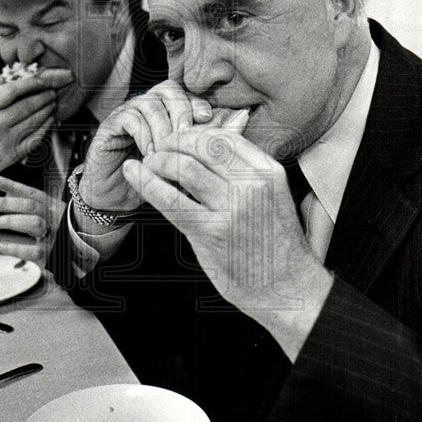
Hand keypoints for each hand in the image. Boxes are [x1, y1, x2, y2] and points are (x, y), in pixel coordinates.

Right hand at [0, 68, 72, 185]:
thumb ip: (0, 98)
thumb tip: (28, 84)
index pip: (13, 91)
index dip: (31, 84)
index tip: (42, 81)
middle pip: (27, 106)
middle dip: (44, 97)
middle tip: (53, 91)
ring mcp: (5, 141)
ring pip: (34, 122)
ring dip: (47, 110)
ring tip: (53, 103)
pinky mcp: (13, 154)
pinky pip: (35, 139)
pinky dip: (45, 128)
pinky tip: (49, 120)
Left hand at [0, 175, 64, 263]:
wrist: (84, 258)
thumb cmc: (63, 235)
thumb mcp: (50, 217)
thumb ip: (30, 207)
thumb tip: (6, 194)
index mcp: (55, 208)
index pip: (32, 194)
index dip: (13, 186)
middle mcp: (56, 218)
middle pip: (29, 206)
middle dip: (4, 203)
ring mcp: (56, 235)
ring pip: (33, 223)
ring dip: (10, 220)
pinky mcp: (53, 254)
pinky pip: (33, 250)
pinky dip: (16, 248)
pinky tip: (2, 246)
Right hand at [75, 80, 214, 219]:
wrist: (119, 199)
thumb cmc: (155, 179)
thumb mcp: (189, 161)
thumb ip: (213, 139)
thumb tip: (243, 116)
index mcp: (165, 110)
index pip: (184, 92)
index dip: (195, 101)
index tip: (206, 118)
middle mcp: (146, 106)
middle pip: (168, 89)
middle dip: (181, 111)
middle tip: (185, 136)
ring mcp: (126, 113)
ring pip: (150, 103)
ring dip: (162, 128)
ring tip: (167, 152)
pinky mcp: (109, 126)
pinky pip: (129, 118)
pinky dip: (144, 136)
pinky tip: (150, 155)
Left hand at [121, 126, 333, 357]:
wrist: (287, 288)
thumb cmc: (274, 245)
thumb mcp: (271, 197)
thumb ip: (243, 173)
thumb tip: (206, 149)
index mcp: (267, 172)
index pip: (223, 136)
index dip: (194, 133)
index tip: (179, 140)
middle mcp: (251, 185)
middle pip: (201, 145)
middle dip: (173, 142)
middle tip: (158, 149)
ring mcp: (232, 209)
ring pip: (184, 167)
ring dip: (158, 160)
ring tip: (148, 164)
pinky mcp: (211, 233)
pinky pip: (171, 200)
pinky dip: (146, 182)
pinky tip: (134, 173)